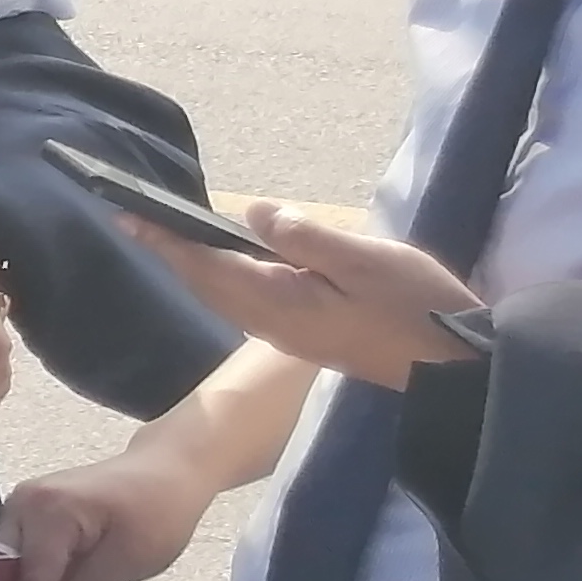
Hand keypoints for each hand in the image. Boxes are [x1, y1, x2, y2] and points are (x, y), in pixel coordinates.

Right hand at [0, 441, 218, 580]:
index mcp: (49, 512)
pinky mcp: (31, 507)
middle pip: (7, 568)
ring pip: (8, 560)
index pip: (29, 579)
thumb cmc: (158, 513)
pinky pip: (21, 549)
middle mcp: (23, 502)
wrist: (167, 469)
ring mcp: (23, 501)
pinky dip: (25, 577)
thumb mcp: (128, 563)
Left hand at [132, 198, 483, 392]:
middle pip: (207, 281)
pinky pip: (248, 300)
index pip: (205, 265)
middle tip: (137, 217)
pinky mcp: (307, 334)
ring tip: (171, 232)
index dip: (165, 239)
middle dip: (171, 249)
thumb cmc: (415, 307)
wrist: (454, 365)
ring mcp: (288, 332)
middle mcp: (270, 322)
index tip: (127, 215)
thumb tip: (251, 215)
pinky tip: (233, 258)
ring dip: (196, 263)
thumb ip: (304, 238)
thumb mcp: (364, 260)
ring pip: (225, 293)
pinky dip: (226, 274)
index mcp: (277, 302)